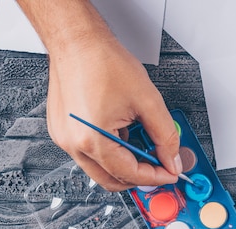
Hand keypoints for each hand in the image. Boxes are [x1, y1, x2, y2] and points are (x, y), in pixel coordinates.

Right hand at [18, 0, 180, 190]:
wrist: (76, 41)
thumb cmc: (103, 62)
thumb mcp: (148, 101)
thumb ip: (165, 136)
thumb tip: (172, 159)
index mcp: (92, 139)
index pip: (130, 174)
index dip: (156, 177)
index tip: (171, 173)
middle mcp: (73, 143)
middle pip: (112, 180)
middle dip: (139, 177)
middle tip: (160, 166)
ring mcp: (64, 138)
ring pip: (100, 170)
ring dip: (125, 165)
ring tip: (143, 144)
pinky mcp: (63, 131)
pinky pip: (89, 155)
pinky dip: (111, 153)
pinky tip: (124, 134)